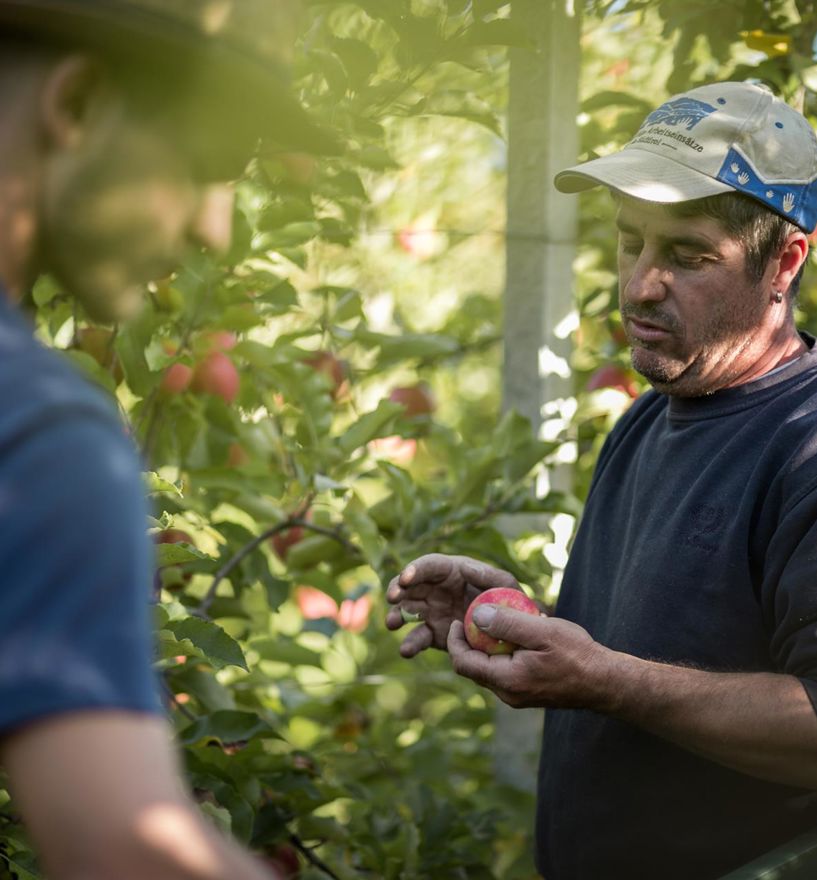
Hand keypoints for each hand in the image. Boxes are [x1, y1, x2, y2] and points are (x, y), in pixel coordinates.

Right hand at [385, 554, 519, 657]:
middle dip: (397, 588)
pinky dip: (409, 644)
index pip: (428, 566)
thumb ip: (488, 575)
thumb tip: (464, 568)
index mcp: (450, 572)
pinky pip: (417, 638)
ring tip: (392, 623)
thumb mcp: (504, 585)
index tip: (406, 579)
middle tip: (393, 597)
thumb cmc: (508, 600)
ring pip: (406, 611)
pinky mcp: (433, 634)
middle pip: (409, 585)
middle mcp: (435, 589)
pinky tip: (406, 651)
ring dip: (395, 614)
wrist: (511, 633)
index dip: (415, 570)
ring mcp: (431, 612)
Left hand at [447, 605, 610, 709]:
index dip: (455, 640)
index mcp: (507, 680)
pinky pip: (504, 672)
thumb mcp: (541, 631)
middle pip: (473, 667)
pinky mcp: (527, 692)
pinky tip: (516, 635)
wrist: (605, 682)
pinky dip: (502, 653)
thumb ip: (507, 624)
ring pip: (488, 669)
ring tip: (496, 621)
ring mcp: (517, 696)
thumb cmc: (577, 654)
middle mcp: (507, 694)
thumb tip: (477, 615)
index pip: (463, 663)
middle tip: (474, 615)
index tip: (459, 618)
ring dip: (487, 646)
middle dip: (469, 641)